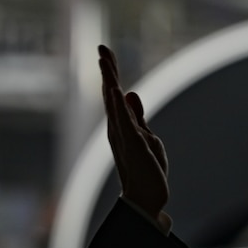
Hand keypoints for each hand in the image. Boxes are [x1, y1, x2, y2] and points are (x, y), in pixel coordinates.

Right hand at [99, 45, 170, 230]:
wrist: (146, 199)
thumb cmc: (145, 171)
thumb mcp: (146, 136)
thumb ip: (137, 115)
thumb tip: (129, 92)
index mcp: (122, 126)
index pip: (115, 94)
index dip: (110, 72)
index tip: (105, 52)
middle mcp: (118, 129)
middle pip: (110, 94)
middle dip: (107, 71)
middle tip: (101, 49)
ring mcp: (124, 137)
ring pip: (114, 104)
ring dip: (109, 81)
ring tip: (104, 61)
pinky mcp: (133, 145)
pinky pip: (125, 121)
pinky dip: (119, 105)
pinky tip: (116, 89)